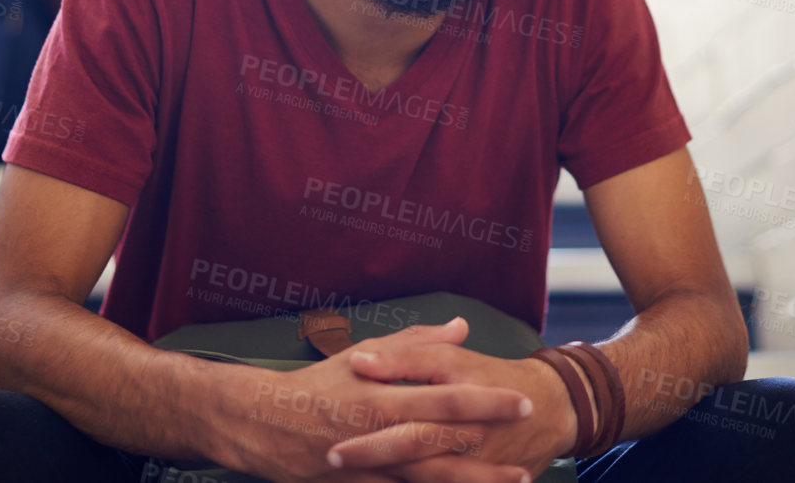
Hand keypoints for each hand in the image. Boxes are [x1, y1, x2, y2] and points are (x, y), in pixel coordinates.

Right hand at [229, 319, 537, 482]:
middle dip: (493, 445)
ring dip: (473, 480)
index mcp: (387, 392)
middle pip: (447, 439)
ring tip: (514, 479)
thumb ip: (416, 343)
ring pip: (430, 478)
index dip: (487, 400)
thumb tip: (460, 328)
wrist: (262, 421)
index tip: (522, 400)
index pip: (447, 394)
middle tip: (531, 443)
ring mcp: (372, 464)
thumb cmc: (318, 383)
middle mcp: (383, 429)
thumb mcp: (365, 354)